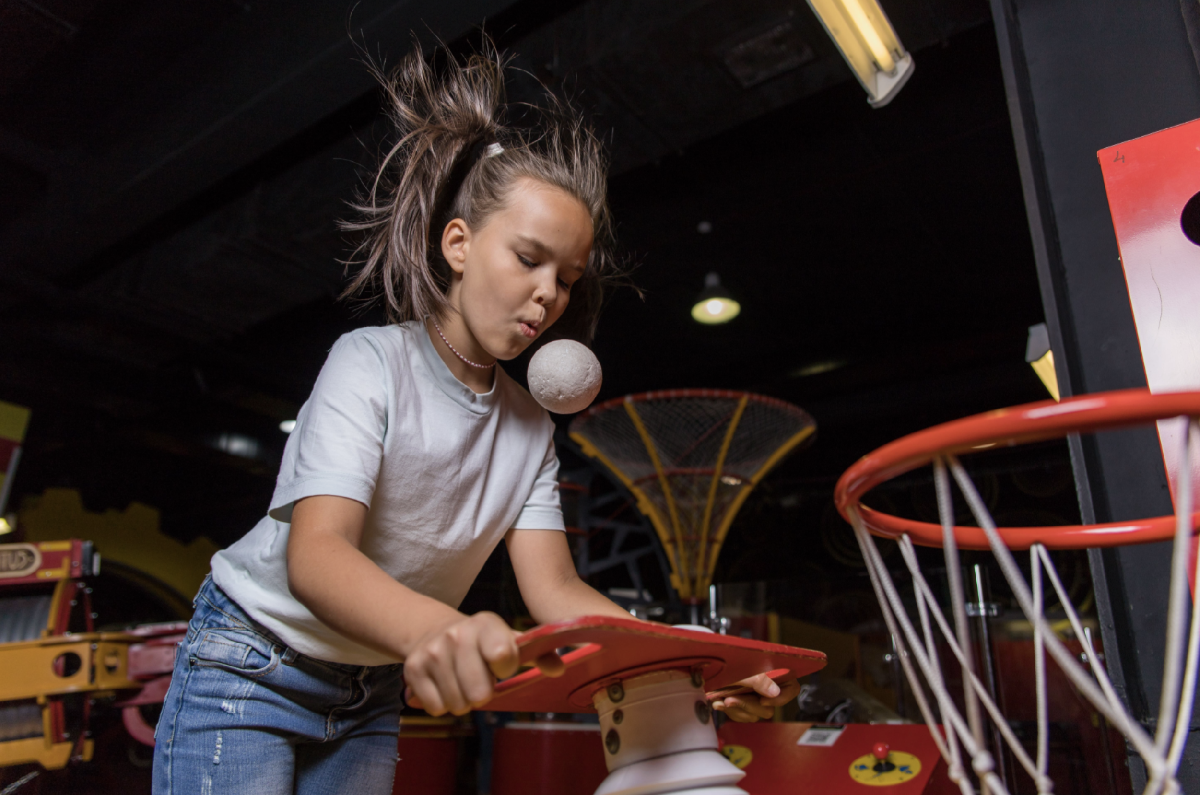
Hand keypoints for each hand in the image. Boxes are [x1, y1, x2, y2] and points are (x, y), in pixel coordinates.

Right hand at [403, 612, 563, 715]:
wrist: (433, 631)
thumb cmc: (483, 642)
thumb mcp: (510, 641)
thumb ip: (539, 655)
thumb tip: (559, 669)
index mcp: (486, 624)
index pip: (502, 655)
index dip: (505, 669)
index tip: (502, 666)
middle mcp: (457, 634)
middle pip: (479, 692)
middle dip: (483, 693)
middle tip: (480, 681)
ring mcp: (432, 651)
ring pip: (458, 703)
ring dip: (463, 700)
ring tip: (462, 681)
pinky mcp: (412, 668)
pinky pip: (436, 707)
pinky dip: (442, 703)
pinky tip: (444, 684)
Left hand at [709, 673, 801, 722]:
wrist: (711, 664)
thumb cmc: (729, 660)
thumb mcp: (742, 669)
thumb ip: (758, 680)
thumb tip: (775, 692)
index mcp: (775, 673)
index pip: (791, 688)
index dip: (782, 698)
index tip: (762, 701)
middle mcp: (768, 688)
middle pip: (768, 709)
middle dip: (747, 706)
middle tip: (730, 699)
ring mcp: (756, 698)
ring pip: (753, 716)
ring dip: (735, 709)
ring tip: (720, 699)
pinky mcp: (744, 705)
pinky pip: (741, 716)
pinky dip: (729, 710)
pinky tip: (718, 702)